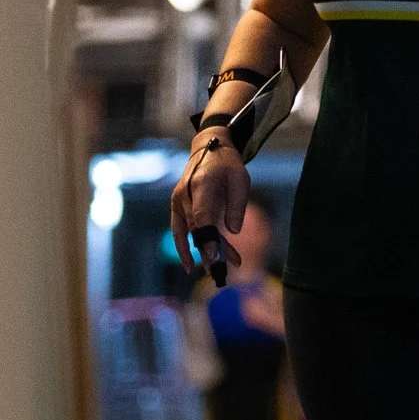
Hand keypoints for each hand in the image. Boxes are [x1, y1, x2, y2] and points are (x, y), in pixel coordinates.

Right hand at [170, 135, 250, 274]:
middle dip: (210, 252)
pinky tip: (191, 266)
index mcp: (201, 184)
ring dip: (201, 253)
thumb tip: (233, 231)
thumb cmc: (228, 165)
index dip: (207, 239)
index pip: (202, 217)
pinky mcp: (177, 207)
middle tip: (224, 271)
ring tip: (216, 272)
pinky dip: (183, 248)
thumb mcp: (241, 179)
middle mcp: (184, 194)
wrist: (208, 148)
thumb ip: (237, 205)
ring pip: (190, 233)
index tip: (215, 257)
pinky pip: (179, 231)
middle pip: (197, 229)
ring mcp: (178, 201)